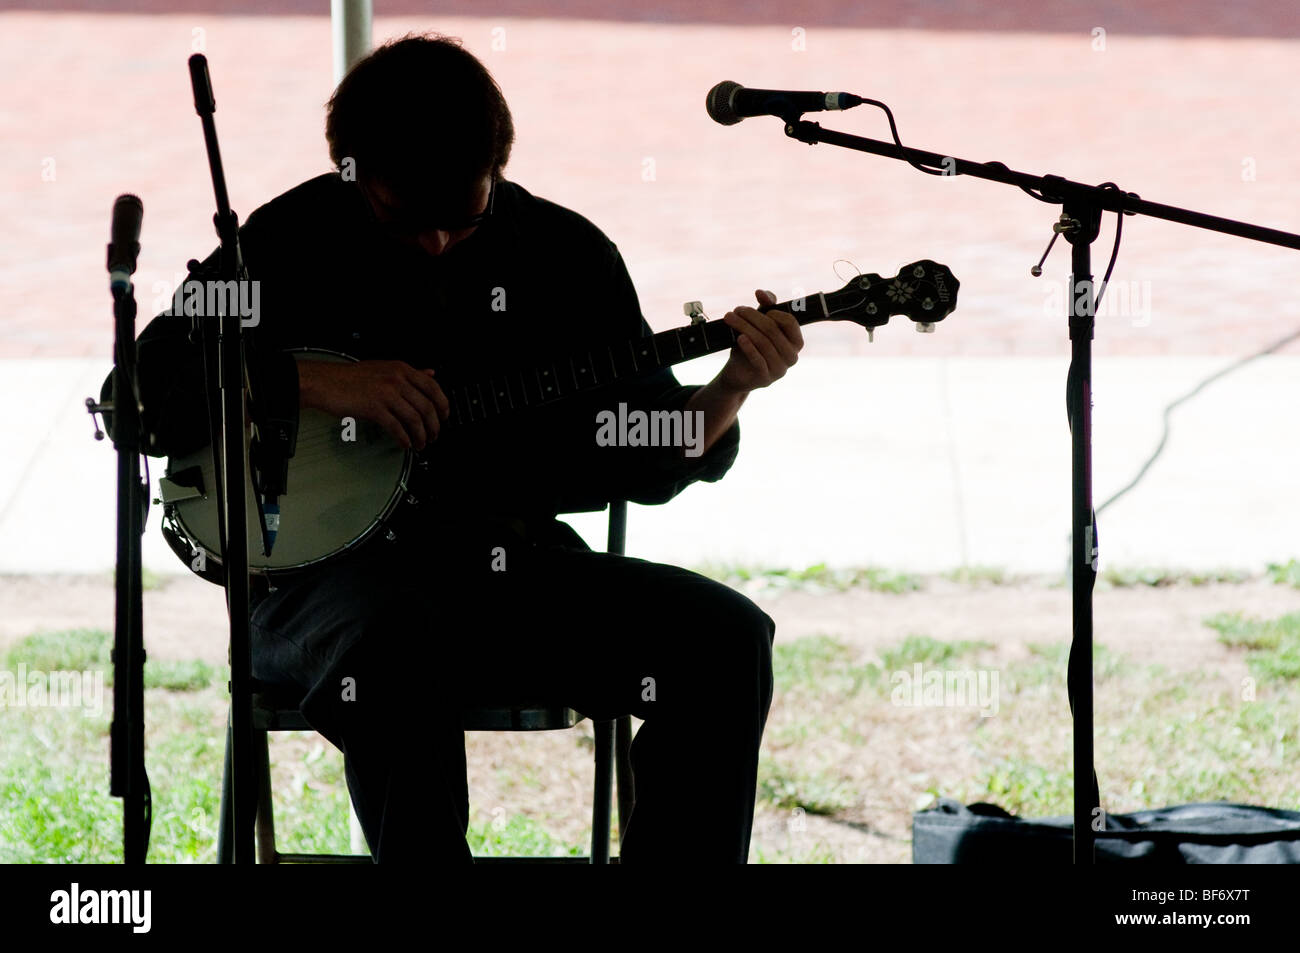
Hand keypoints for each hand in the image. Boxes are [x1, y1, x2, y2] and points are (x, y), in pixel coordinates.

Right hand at [297, 358, 449, 449]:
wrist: (324, 382)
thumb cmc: (350, 377)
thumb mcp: (385, 368)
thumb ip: (410, 373)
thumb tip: (431, 373)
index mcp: (401, 369)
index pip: (433, 387)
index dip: (443, 405)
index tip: (445, 417)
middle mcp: (397, 380)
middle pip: (427, 406)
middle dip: (434, 426)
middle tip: (434, 435)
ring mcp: (386, 394)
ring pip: (415, 419)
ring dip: (421, 436)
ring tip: (421, 444)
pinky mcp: (374, 408)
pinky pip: (397, 427)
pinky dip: (404, 439)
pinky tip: (405, 444)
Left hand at [716, 289, 802, 393]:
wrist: (737, 372)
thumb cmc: (751, 345)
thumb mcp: (759, 324)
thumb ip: (765, 306)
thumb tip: (761, 293)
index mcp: (795, 342)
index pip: (790, 322)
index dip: (774, 312)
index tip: (757, 307)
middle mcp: (792, 357)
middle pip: (773, 331)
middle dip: (752, 317)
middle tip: (736, 310)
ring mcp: (780, 370)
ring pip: (764, 343)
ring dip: (745, 328)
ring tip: (730, 318)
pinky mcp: (766, 379)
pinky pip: (759, 361)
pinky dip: (749, 348)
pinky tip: (739, 338)